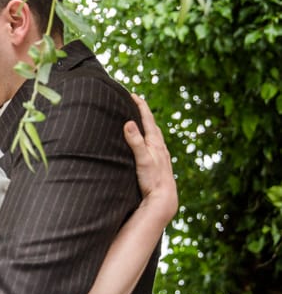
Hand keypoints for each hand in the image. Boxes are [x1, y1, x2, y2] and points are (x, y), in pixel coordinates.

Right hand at [124, 94, 177, 220]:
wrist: (164, 198)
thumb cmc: (153, 179)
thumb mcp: (142, 159)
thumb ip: (135, 141)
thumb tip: (129, 123)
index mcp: (155, 142)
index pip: (148, 119)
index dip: (140, 106)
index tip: (133, 95)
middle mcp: (160, 146)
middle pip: (152, 125)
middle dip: (144, 113)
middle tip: (135, 103)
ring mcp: (161, 155)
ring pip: (154, 135)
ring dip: (147, 126)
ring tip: (140, 121)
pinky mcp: (159, 164)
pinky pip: (154, 145)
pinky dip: (149, 138)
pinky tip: (148, 144)